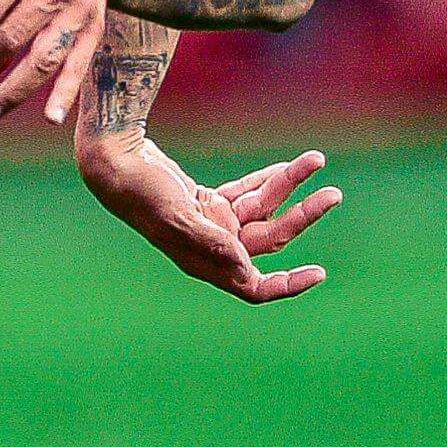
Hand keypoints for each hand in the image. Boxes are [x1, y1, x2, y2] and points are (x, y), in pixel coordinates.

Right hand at [76, 139, 340, 304]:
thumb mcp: (175, 215)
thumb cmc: (140, 190)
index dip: (287, 285)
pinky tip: (287, 166)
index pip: (253, 286)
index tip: (318, 274)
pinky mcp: (207, 200)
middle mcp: (212, 246)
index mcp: (203, 261)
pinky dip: (267, 180)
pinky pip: (247, 193)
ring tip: (316, 160)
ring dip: (290, 187)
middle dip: (304, 216)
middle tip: (333, 194)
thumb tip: (245, 266)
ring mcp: (211, 222)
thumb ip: (209, 240)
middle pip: (270, 239)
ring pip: (263, 209)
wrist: (112, 161)